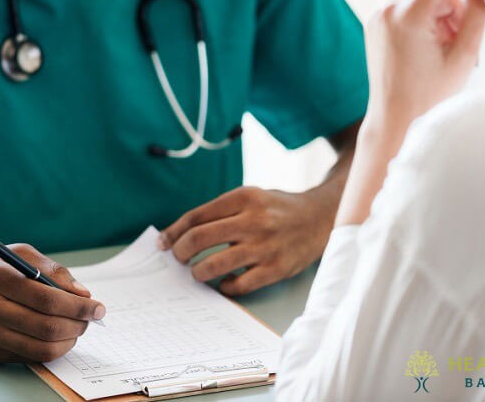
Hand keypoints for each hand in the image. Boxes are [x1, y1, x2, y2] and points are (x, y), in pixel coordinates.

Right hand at [0, 245, 104, 362]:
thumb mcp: (16, 255)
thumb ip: (52, 270)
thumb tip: (83, 294)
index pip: (46, 297)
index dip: (78, 306)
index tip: (98, 307)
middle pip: (45, 326)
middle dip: (78, 325)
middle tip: (90, 319)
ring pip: (38, 348)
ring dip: (67, 342)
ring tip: (76, 329)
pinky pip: (27, 357)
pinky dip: (49, 349)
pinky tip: (55, 336)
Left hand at [158, 187, 331, 294]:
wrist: (320, 218)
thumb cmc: (277, 209)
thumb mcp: (250, 198)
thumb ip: (221, 212)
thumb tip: (182, 234)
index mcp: (244, 198)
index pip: (196, 216)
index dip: (174, 231)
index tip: (164, 242)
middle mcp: (253, 220)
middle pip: (199, 238)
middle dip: (180, 252)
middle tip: (178, 258)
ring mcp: (264, 246)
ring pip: (214, 265)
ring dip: (198, 272)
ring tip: (198, 272)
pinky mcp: (275, 269)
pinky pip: (239, 285)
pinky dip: (225, 286)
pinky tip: (225, 282)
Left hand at [364, 0, 484, 132]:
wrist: (395, 118)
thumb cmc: (431, 94)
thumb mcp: (465, 54)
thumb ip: (477, 13)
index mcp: (408, 16)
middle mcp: (388, 11)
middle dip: (453, 14)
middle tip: (458, 47)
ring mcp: (377, 17)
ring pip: (424, 3)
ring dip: (439, 22)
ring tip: (442, 54)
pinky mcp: (374, 24)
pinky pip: (409, 12)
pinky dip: (423, 25)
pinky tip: (425, 51)